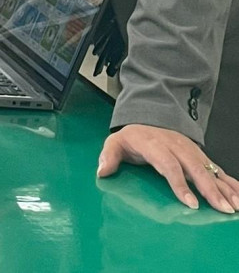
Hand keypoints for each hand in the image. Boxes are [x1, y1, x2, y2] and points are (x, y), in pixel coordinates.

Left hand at [98, 124, 238, 213]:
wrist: (149, 116)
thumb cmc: (133, 136)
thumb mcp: (115, 142)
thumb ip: (109, 155)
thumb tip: (102, 171)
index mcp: (155, 145)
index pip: (169, 165)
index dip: (180, 184)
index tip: (191, 204)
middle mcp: (176, 147)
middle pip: (195, 169)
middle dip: (210, 190)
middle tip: (222, 209)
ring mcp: (191, 150)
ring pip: (210, 169)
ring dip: (225, 188)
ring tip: (235, 206)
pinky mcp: (200, 155)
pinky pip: (217, 169)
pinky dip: (231, 182)